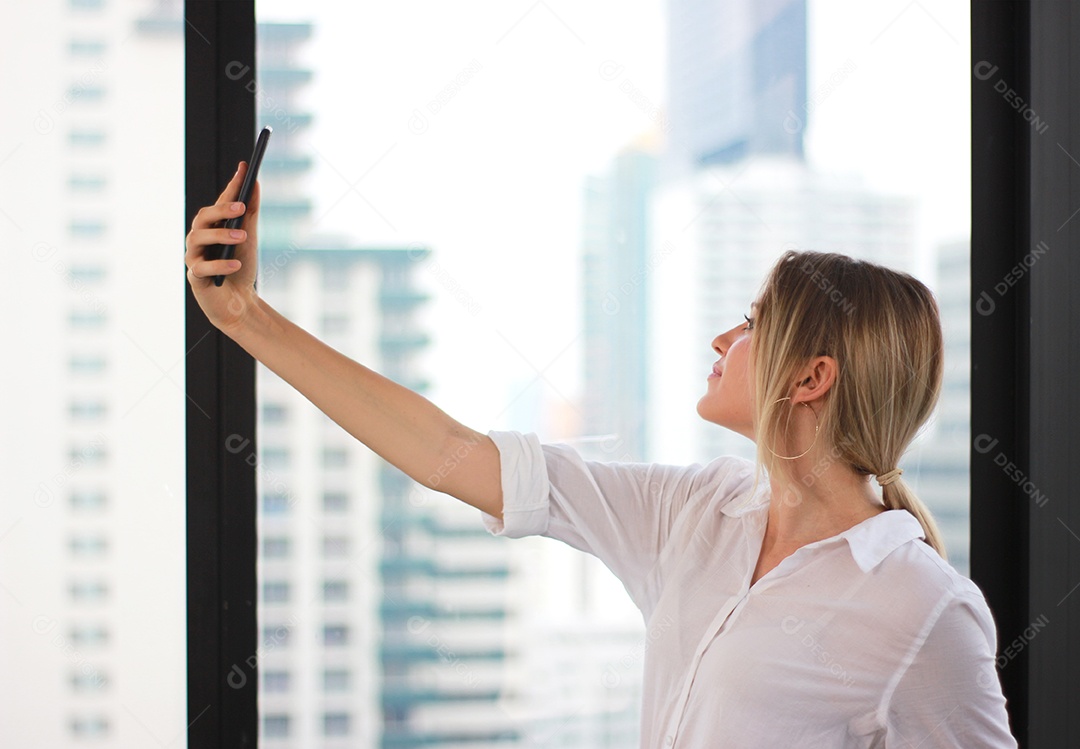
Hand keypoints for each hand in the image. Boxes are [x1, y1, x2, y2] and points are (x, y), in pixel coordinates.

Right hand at [185, 161, 260, 333]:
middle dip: (221, 210)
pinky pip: (202, 268)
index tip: (245, 168)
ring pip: (197, 239)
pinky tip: (236, 264)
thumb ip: (250, 212)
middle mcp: (199, 239)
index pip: (220, 201)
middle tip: (241, 207)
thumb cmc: (241, 267)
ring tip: (242, 236)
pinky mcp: (196, 278)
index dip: (231, 185)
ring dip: (221, 235)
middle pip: (203, 217)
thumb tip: (254, 183)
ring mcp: (194, 257)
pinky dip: (220, 265)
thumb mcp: (249, 238)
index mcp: (212, 227)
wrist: (239, 303)